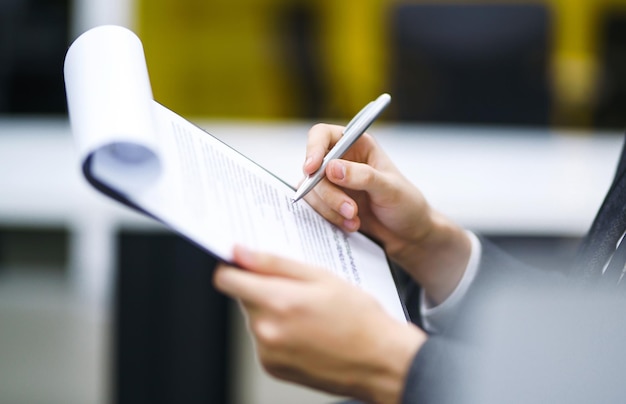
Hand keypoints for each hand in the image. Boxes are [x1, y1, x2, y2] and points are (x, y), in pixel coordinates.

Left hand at [214, 245, 425, 403]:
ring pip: (254, 318)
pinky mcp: (273, 368)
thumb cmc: (359, 318)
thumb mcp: (321, 276)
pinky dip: (279, 332)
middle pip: (243, 297)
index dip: (234, 267)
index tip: (246, 264)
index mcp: (277, 302)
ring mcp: (268, 353)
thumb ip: (274, 263)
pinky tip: (307, 331)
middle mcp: (266, 330)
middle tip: (298, 289)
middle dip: (262, 288)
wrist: (379, 362)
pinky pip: (264, 340)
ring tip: (308, 313)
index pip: (227, 279)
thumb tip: (240, 253)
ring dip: (272, 311)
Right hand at [301, 124, 470, 303]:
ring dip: (330, 208)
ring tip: (354, 219)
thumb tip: (331, 168)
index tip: (312, 169)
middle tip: (351, 209)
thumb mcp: (389, 189)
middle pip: (313, 168)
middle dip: (329, 193)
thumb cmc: (405, 204)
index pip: (323, 135)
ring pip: (311, 190)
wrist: (407, 233)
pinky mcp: (328, 203)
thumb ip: (362, 176)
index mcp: (357, 145)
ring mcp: (332, 183)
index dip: (313, 148)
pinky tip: (350, 224)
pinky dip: (330, 218)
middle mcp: (340, 160)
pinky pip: (314, 208)